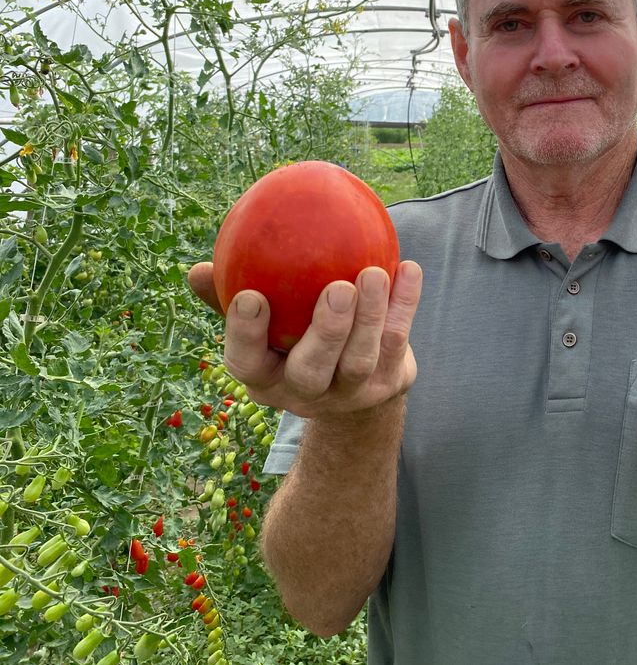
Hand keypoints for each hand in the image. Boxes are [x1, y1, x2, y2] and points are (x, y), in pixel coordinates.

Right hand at [187, 262, 420, 418]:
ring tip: (374, 273)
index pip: (247, 362)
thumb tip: (199, 270)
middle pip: (312, 370)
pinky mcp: (389, 384)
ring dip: (371, 317)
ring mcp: (350, 394)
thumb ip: (233, 294)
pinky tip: (409, 270)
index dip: (246, 334)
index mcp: (264, 377)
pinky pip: (397, 343)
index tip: (252, 295)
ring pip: (360, 360)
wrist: (354, 384)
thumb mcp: (264, 321)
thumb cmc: (293, 336)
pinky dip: (405, 306)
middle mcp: (305, 393)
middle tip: (338, 288)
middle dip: (327, 331)